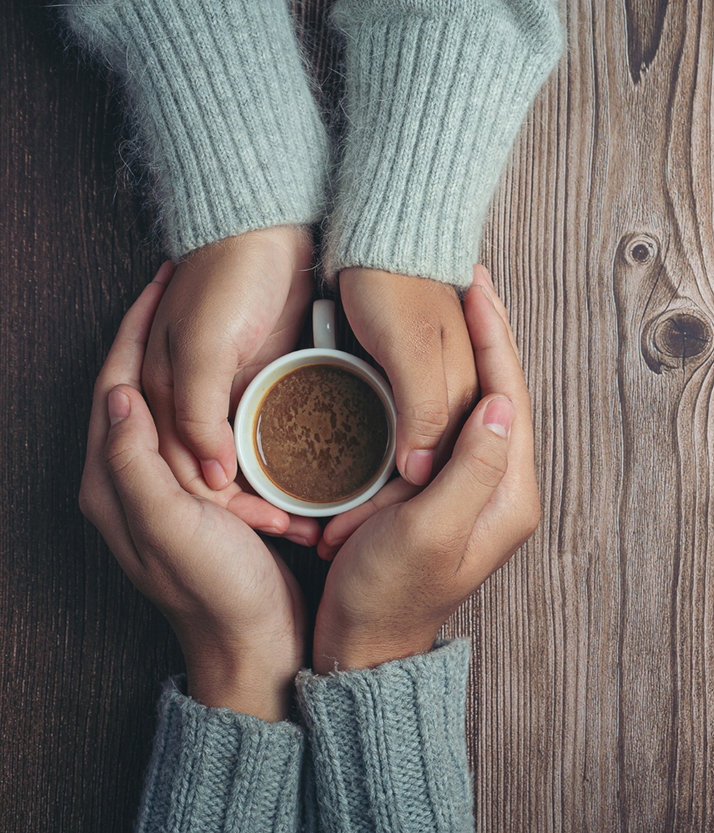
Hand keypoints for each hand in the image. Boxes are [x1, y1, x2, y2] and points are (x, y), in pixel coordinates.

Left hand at [81, 263, 307, 720]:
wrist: (252, 645)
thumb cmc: (215, 590)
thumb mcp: (170, 526)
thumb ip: (136, 464)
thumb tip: (121, 395)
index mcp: (111, 484)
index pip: (113, 387)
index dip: (134, 331)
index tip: (162, 283)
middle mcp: (128, 482)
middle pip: (133, 389)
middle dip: (151, 334)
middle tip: (181, 286)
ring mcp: (163, 491)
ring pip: (164, 407)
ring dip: (179, 360)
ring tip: (209, 320)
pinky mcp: (196, 500)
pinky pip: (194, 433)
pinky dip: (208, 397)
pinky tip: (237, 379)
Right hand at [142, 225, 319, 546]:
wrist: (271, 224)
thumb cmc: (229, 279)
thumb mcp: (204, 347)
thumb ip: (196, 411)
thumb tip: (211, 476)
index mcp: (161, 394)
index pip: (182, 473)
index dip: (222, 505)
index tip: (266, 527)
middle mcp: (192, 399)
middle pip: (214, 476)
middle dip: (251, 511)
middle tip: (298, 532)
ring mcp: (231, 389)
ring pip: (246, 462)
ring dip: (274, 493)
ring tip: (313, 520)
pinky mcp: (268, 377)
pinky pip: (275, 432)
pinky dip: (293, 461)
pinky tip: (323, 482)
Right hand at [312, 266, 539, 671]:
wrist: (362, 648)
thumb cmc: (388, 596)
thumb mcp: (429, 531)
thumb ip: (470, 469)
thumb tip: (500, 403)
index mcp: (510, 495)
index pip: (511, 398)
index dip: (495, 339)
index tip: (477, 288)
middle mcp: (502, 490)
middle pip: (502, 394)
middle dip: (488, 336)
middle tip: (473, 279)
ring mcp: (475, 492)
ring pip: (478, 405)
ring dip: (469, 355)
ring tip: (457, 303)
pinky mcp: (445, 494)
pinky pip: (452, 426)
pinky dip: (442, 385)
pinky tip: (425, 360)